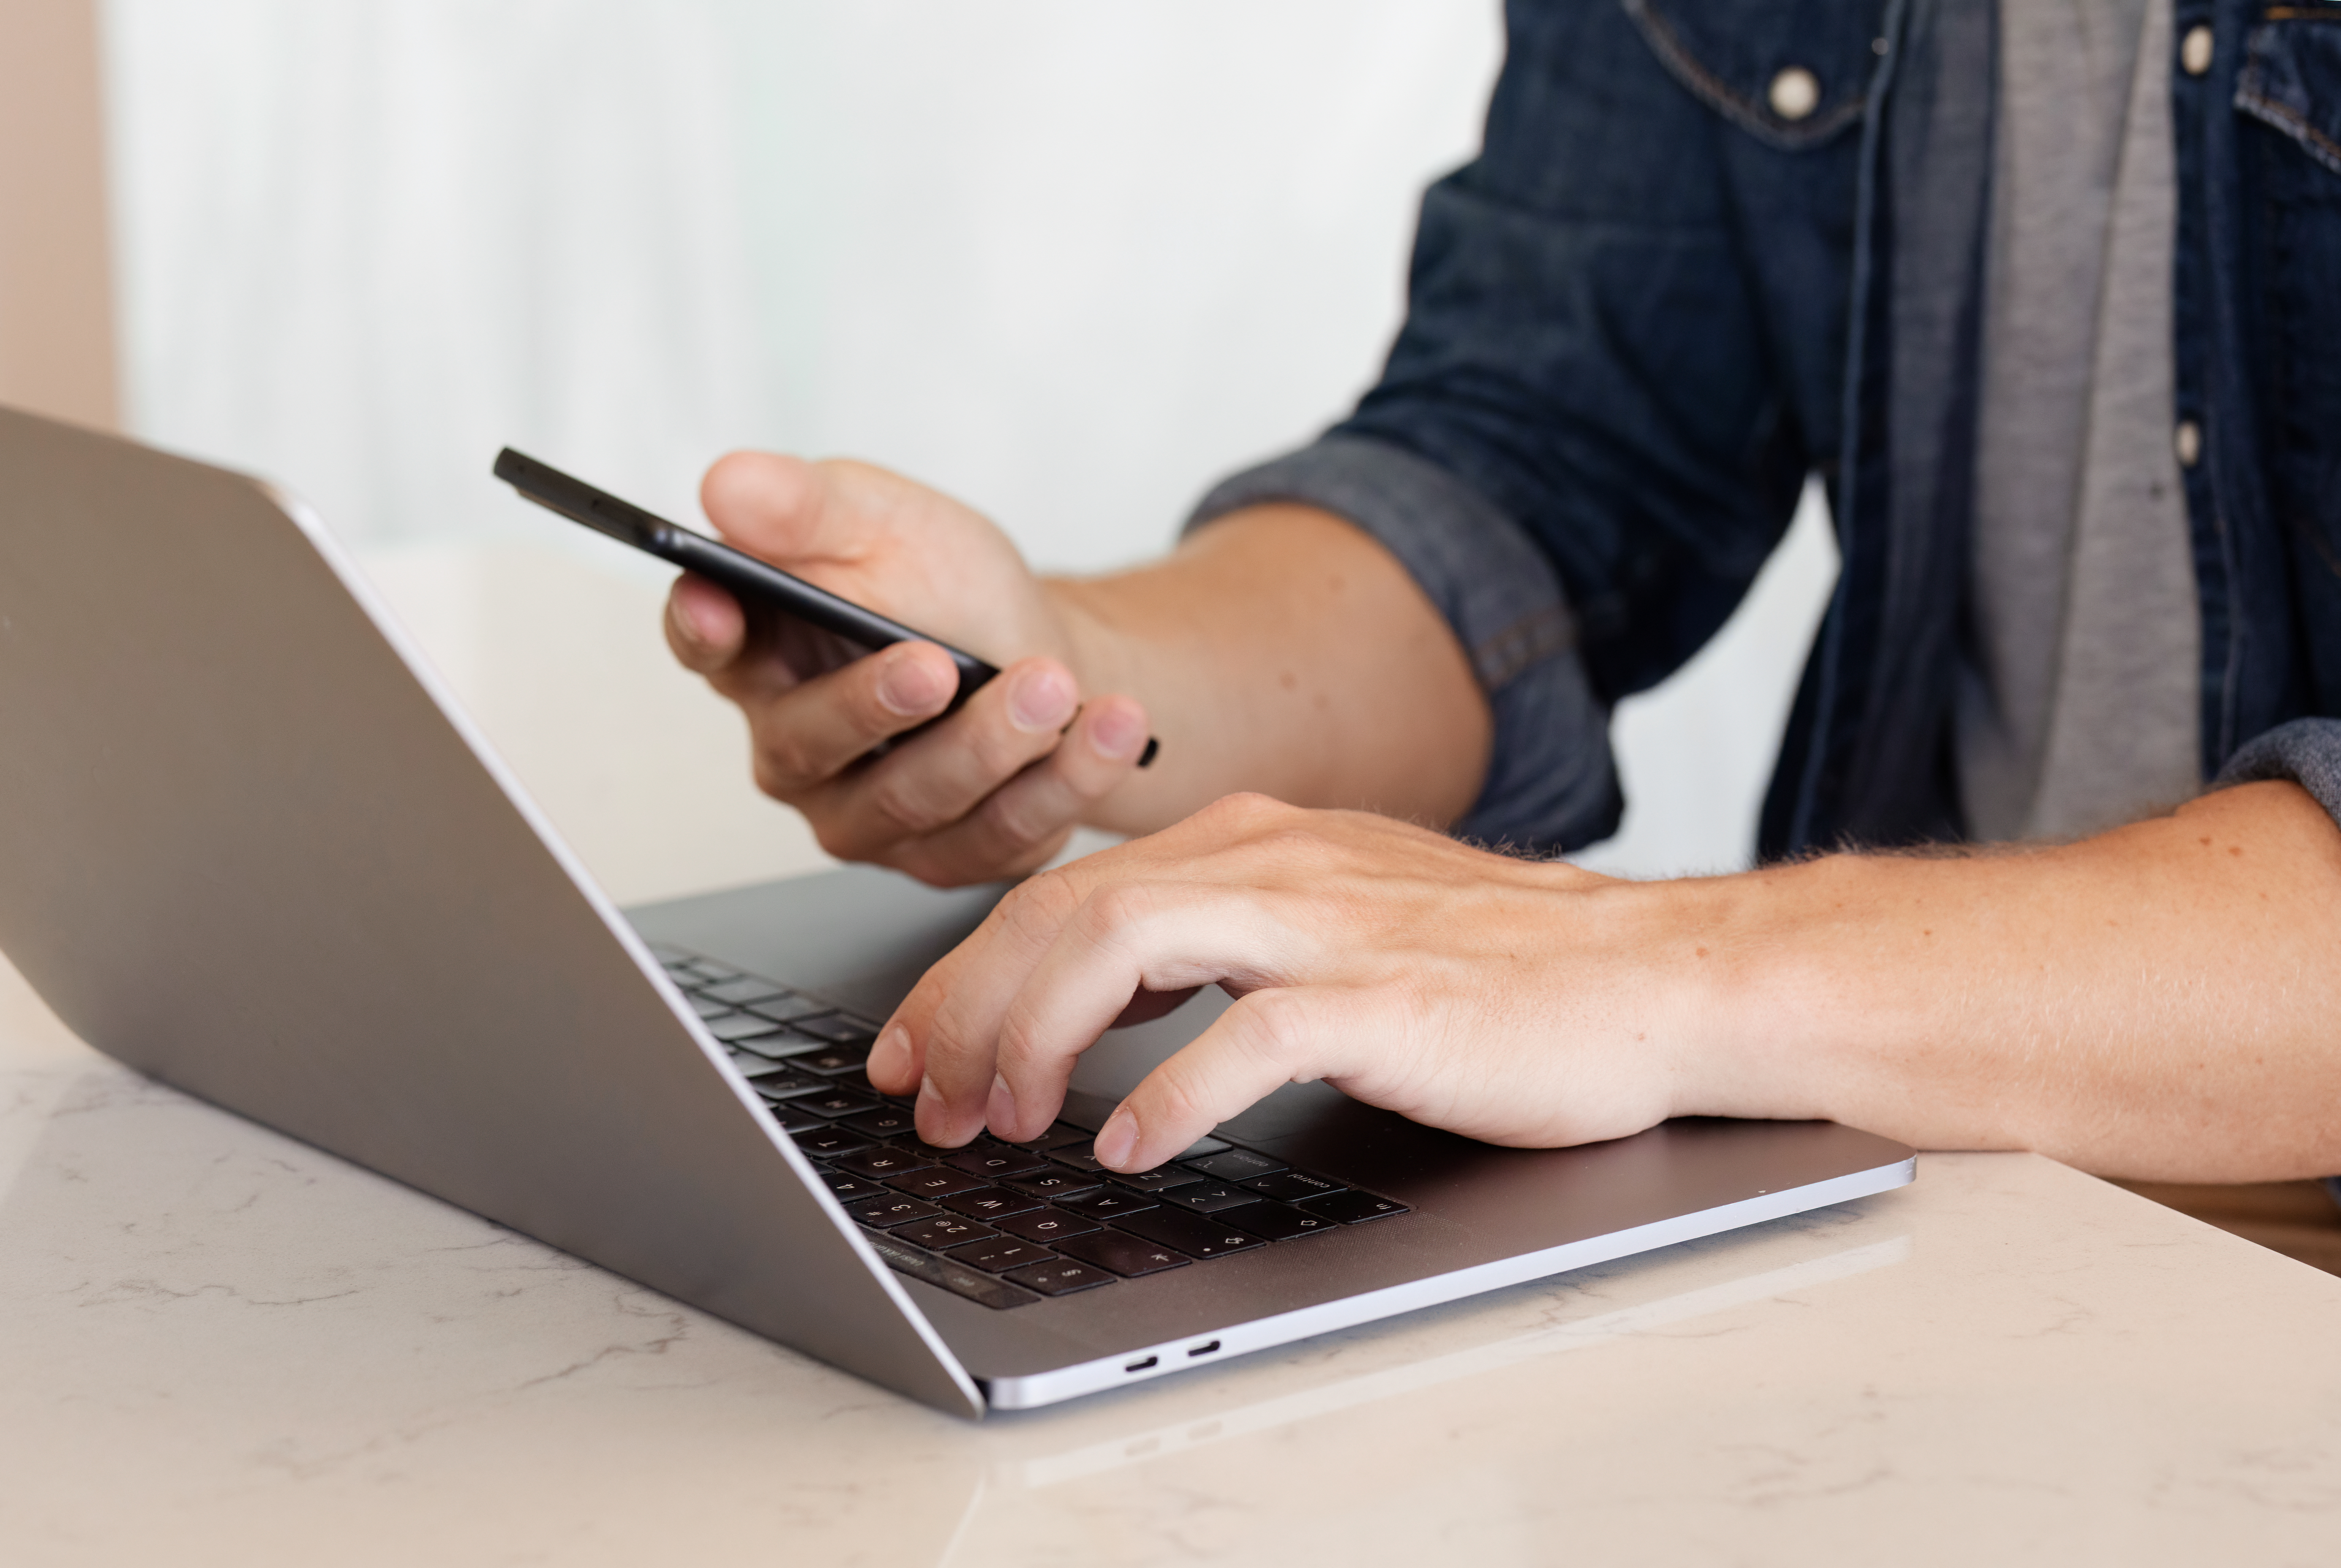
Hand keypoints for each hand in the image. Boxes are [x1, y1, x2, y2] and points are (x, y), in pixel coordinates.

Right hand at [663, 452, 1153, 884]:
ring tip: (1051, 685)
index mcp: (763, 652)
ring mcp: (868, 815)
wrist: (1050, 654)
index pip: (706, 645)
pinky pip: (997, 836)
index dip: (703, 628)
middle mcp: (799, 749)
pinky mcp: (947, 857)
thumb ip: (808, 507)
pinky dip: (1062, 779)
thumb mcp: (887, 518)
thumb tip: (729, 483)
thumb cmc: (948, 588)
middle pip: (811, 742)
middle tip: (937, 663)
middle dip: (877, 702)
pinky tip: (1108, 730)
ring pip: (912, 799)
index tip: (720, 602)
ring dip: (989, 742)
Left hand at [865, 793, 1691, 1169]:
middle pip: (1068, 909)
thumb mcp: (1331, 924)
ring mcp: (1333, 924)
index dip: (969, 969)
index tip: (917, 1045)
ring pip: (1127, 941)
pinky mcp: (1390, 998)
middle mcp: (1279, 862)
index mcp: (1257, 842)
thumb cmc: (1499, 969)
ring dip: (1039, 1035)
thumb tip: (1097, 995)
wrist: (1653, 974)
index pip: (1067, 888)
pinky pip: (1250, 1033)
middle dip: (972, 1005)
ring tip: (1003, 1118)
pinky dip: (1171, 1094)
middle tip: (928, 1099)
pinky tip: (1128, 1144)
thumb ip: (1216, 941)